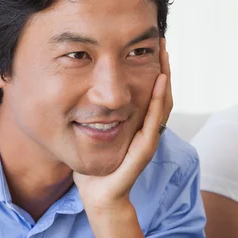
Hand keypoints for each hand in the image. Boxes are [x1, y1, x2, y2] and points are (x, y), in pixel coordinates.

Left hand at [74, 39, 172, 210]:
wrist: (97, 196)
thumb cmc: (92, 167)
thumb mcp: (88, 133)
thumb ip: (87, 115)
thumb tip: (72, 93)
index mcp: (135, 124)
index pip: (148, 91)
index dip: (150, 69)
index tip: (149, 45)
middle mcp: (145, 129)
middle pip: (160, 93)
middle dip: (163, 67)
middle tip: (162, 41)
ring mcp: (146, 139)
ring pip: (163, 104)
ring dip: (165, 78)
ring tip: (164, 55)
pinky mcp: (143, 150)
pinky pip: (154, 122)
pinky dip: (158, 101)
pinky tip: (160, 81)